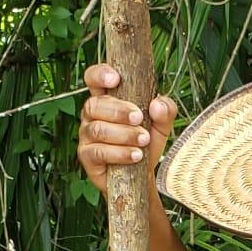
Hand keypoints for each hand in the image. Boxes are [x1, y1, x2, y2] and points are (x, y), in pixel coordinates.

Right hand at [77, 63, 176, 194]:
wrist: (142, 176)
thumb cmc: (146, 144)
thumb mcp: (161, 126)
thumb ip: (165, 111)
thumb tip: (158, 104)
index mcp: (106, 99)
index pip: (93, 78)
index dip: (100, 74)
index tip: (115, 79)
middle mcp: (92, 114)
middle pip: (95, 104)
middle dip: (119, 110)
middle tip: (140, 118)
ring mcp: (86, 135)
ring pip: (97, 129)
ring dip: (123, 134)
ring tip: (143, 140)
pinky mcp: (87, 156)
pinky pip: (98, 151)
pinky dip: (119, 153)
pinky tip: (135, 156)